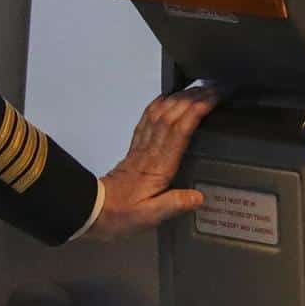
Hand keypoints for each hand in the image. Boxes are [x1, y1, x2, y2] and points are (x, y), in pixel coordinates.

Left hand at [87, 86, 219, 241]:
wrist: (92, 211)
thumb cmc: (122, 215)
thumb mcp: (149, 216)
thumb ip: (174, 204)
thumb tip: (199, 196)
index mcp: (157, 166)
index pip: (178, 131)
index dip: (195, 112)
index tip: (212, 99)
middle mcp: (149, 151)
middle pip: (171, 116)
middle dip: (192, 98)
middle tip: (211, 88)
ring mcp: (140, 147)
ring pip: (159, 114)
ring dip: (178, 98)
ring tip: (195, 89)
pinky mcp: (134, 148)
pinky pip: (146, 120)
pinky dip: (157, 105)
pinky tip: (166, 99)